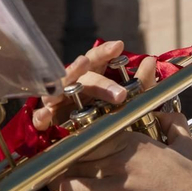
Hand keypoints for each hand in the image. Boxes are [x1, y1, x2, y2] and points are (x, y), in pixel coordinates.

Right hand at [33, 41, 157, 132]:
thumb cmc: (106, 112)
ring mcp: (58, 99)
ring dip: (66, 86)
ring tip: (71, 85)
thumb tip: (151, 60)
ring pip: (59, 89)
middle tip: (119, 94)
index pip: (96, 58)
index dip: (105, 52)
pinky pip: (40, 116)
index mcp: (92, 75)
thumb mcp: (128, 99)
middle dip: (100, 83)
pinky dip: (42, 115)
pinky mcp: (47, 119)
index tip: (119, 46)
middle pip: (82, 75)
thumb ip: (141, 83)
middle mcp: (73, 83)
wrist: (89, 144)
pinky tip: (47, 115)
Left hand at [49, 111, 191, 190]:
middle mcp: (123, 164)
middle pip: (80, 154)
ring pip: (72, 178)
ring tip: (53, 180)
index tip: (75, 140)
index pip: (98, 132)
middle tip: (57, 161)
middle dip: (67, 158)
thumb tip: (166, 114)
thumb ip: (175, 127)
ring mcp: (115, 190)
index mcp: (139, 144)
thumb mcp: (189, 150)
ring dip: (60, 179)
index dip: (82, 137)